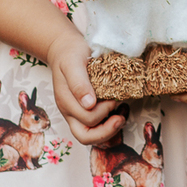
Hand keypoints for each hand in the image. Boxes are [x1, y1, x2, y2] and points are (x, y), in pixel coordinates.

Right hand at [47, 29, 124, 144]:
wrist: (65, 50)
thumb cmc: (70, 55)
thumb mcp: (73, 63)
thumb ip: (78, 83)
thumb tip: (88, 104)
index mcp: (66, 101)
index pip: (86, 119)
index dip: (103, 112)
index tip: (113, 98)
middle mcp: (69, 111)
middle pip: (85, 136)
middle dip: (106, 130)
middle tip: (120, 117)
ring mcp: (75, 113)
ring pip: (89, 136)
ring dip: (107, 132)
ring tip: (120, 119)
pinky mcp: (83, 111)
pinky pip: (94, 128)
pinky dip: (107, 126)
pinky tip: (117, 114)